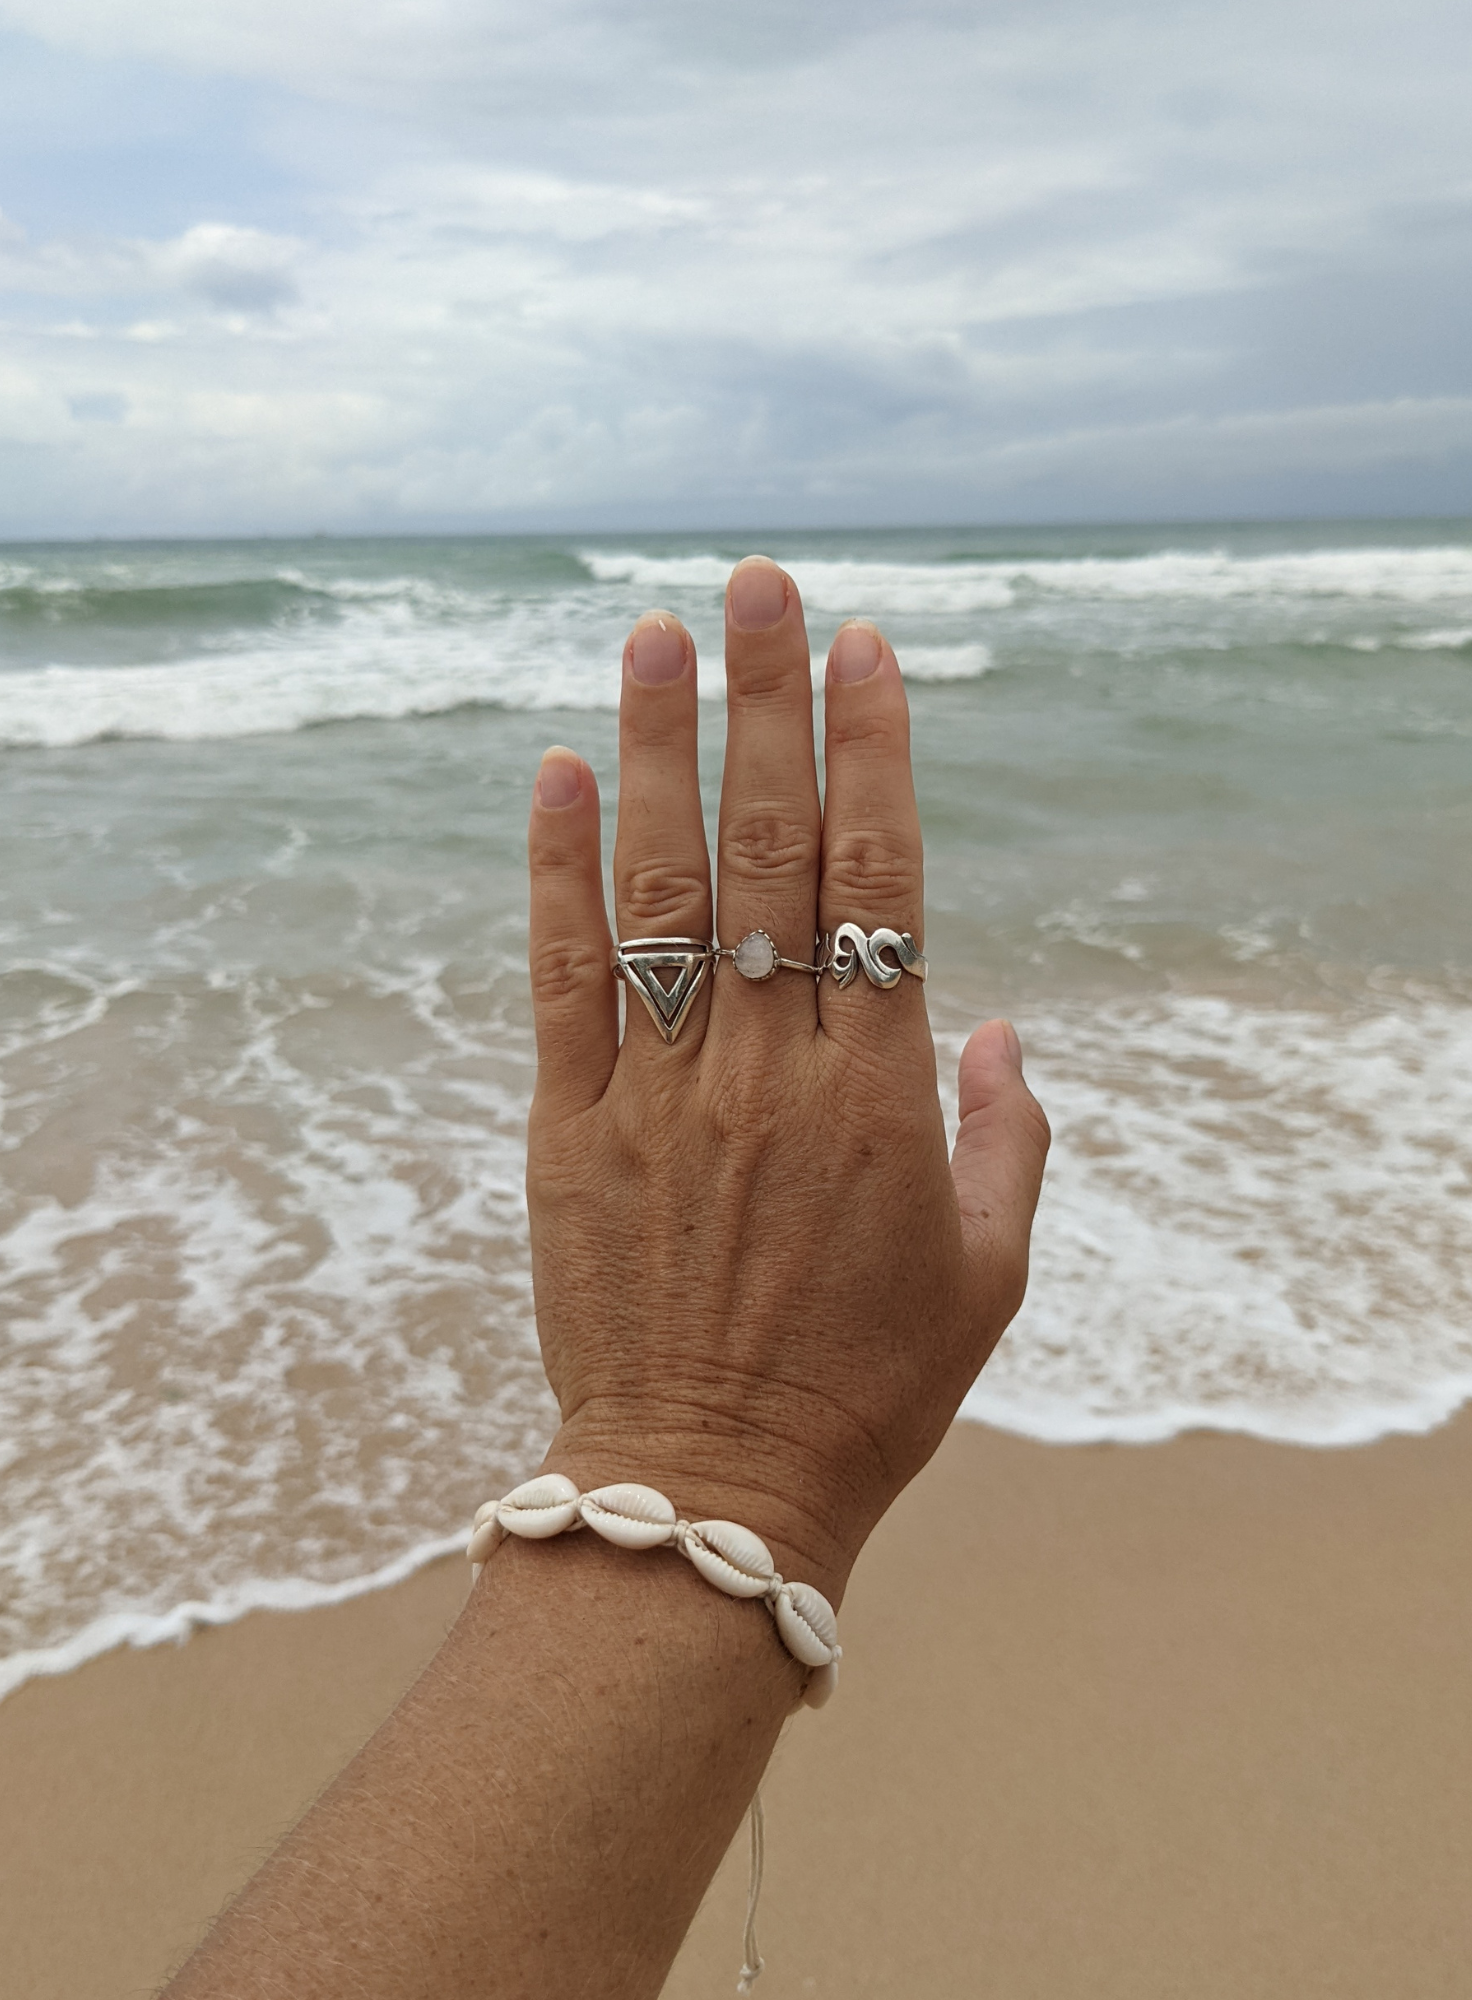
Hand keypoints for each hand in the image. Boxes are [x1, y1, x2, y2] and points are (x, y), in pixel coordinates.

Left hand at [525, 558, 1048, 1600]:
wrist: (711, 1491)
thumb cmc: (868, 1391)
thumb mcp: (987, 1276)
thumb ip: (1009, 1139)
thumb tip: (996, 1025)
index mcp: (877, 1098)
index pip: (877, 882)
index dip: (872, 755)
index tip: (864, 650)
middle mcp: (767, 1072)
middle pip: (765, 851)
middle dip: (766, 703)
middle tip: (759, 580)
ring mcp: (659, 1095)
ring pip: (657, 892)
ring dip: (658, 751)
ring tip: (656, 633)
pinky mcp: (569, 1133)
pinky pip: (561, 982)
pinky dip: (556, 874)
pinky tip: (559, 774)